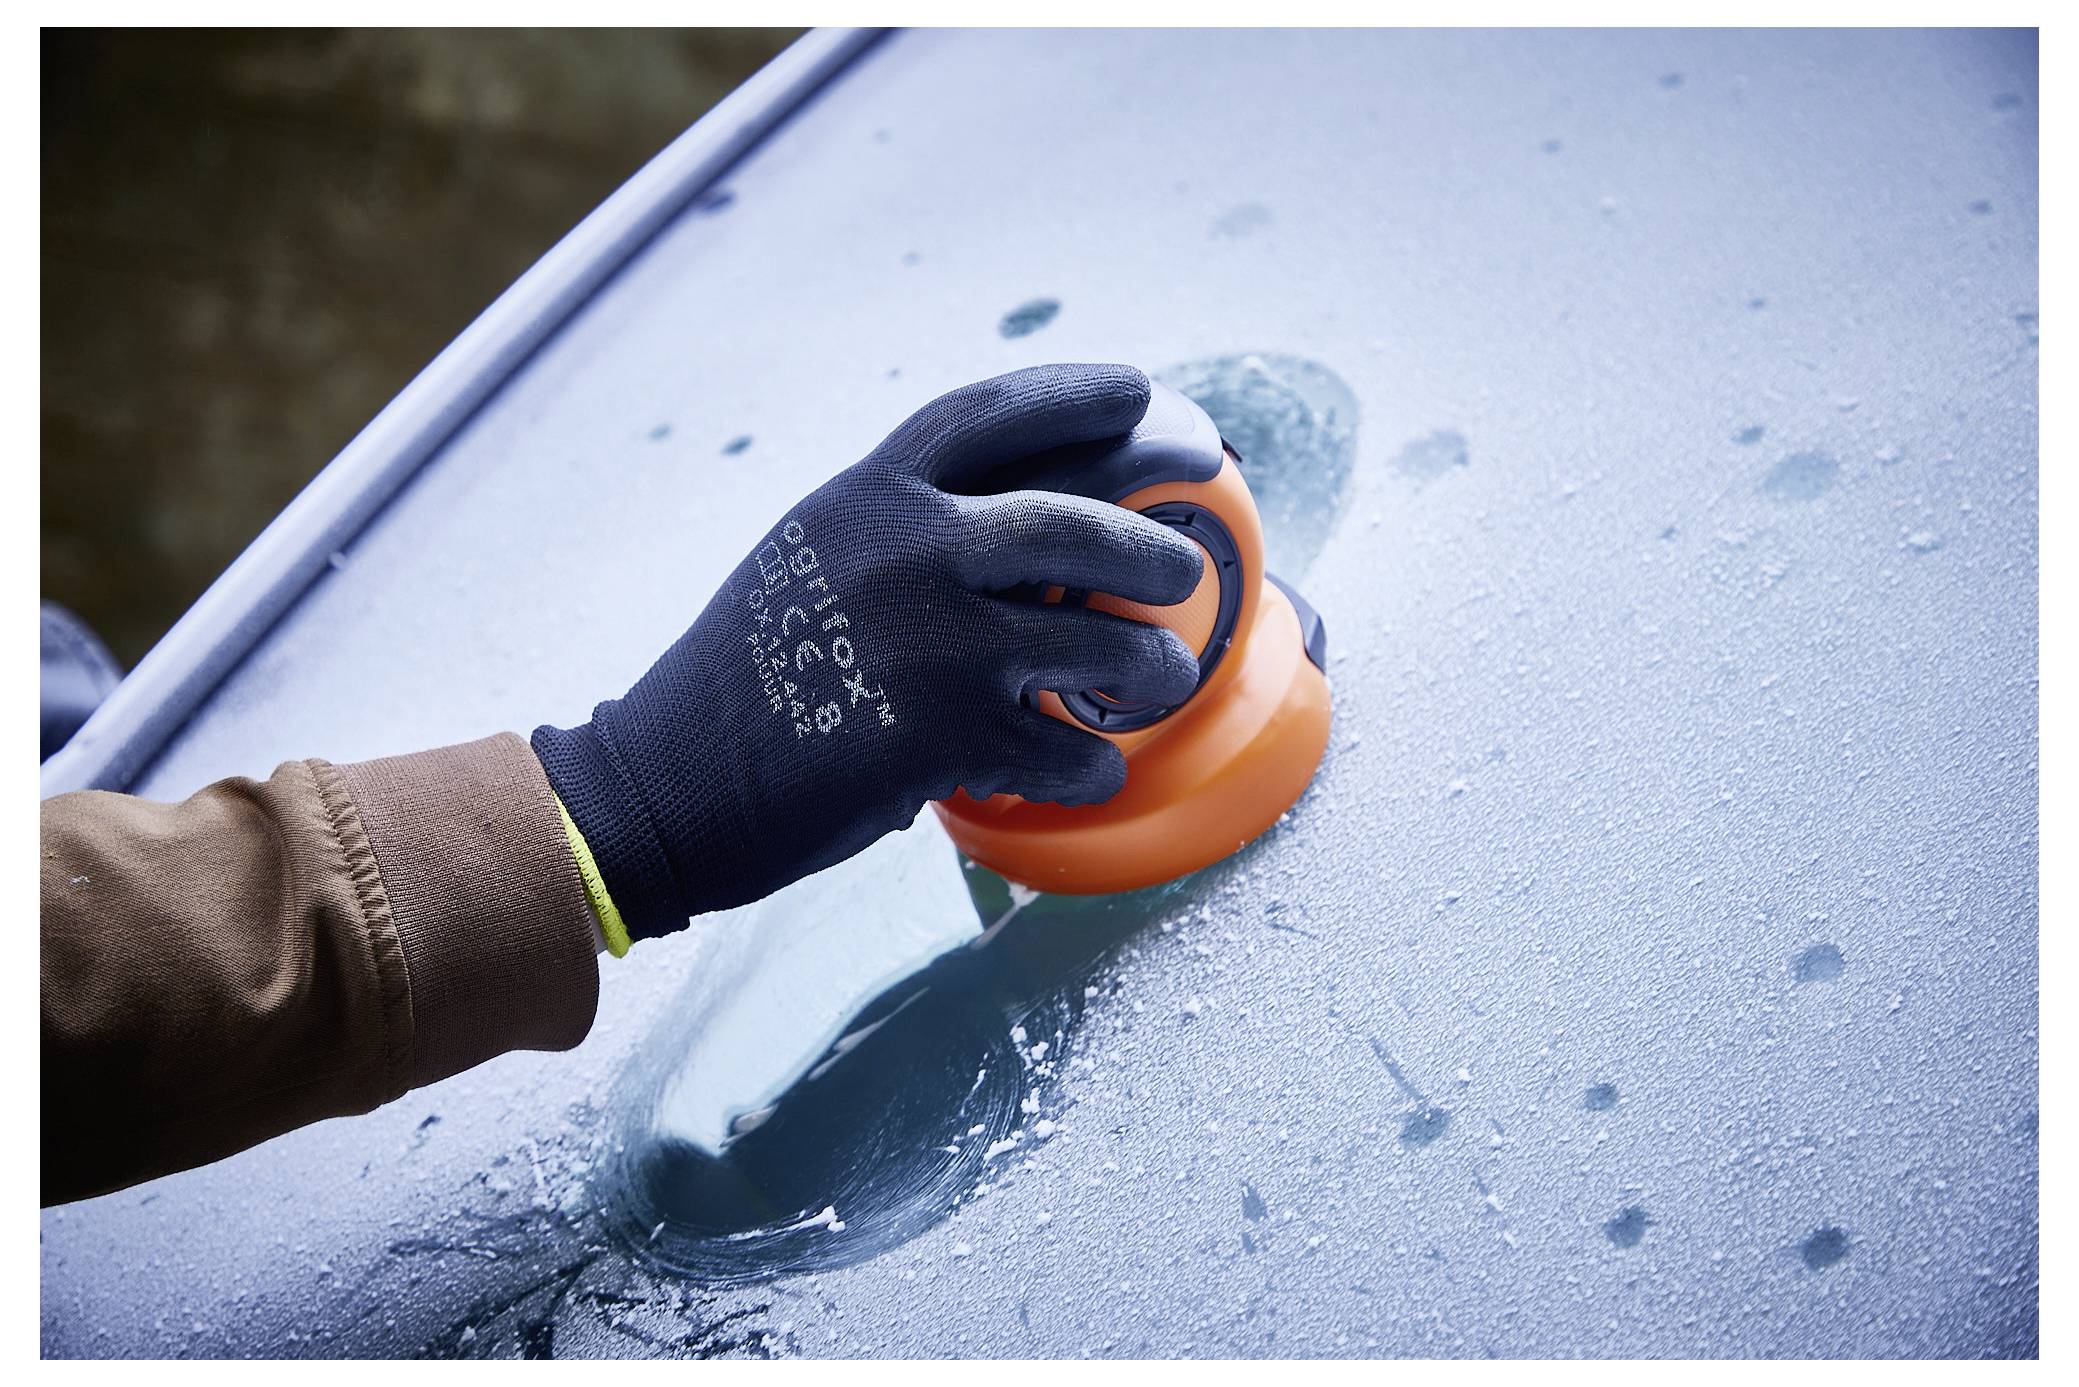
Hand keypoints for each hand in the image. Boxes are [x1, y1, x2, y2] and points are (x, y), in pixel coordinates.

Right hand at [532, 363, 1204, 939]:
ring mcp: (931, 639)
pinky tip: (1088, 770)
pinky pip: (1065, 749)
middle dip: (1153, 537)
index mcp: (872, 492)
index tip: (1144, 395)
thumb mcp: (812, 555)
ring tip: (1163, 677)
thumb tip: (1018, 524)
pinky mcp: (941, 736)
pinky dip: (1091, 766)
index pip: (996, 413)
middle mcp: (909, 547)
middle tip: (1189, 563)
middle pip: (1078, 515)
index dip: (1082, 396)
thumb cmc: (744, 674)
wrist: (664, 779)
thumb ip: (902, 527)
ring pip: (1101, 639)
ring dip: (1152, 664)